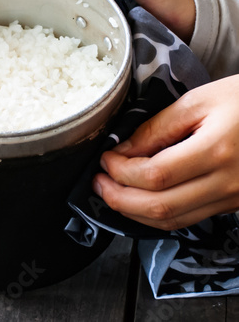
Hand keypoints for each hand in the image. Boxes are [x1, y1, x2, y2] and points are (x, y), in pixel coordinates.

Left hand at [93, 75, 238, 229]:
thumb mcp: (198, 102)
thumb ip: (157, 128)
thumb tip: (123, 150)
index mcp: (216, 150)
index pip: (155, 174)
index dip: (121, 171)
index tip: (105, 158)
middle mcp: (226, 183)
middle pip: (161, 206)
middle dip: (119, 198)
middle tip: (97, 183)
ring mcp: (231, 199)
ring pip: (173, 220)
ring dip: (134, 212)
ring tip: (111, 193)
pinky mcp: (232, 204)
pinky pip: (188, 219)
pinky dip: (157, 214)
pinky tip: (139, 202)